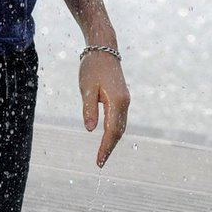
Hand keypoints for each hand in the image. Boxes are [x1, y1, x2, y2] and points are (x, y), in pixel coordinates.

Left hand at [79, 50, 129, 166]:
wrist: (104, 49)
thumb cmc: (92, 68)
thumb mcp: (87, 89)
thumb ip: (89, 109)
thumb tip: (90, 129)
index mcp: (117, 102)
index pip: (111, 131)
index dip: (105, 148)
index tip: (99, 162)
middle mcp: (125, 103)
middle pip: (118, 132)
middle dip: (109, 148)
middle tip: (100, 162)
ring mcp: (125, 100)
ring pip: (120, 126)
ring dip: (112, 140)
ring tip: (102, 154)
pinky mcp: (121, 97)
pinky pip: (119, 119)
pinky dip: (114, 130)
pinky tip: (106, 137)